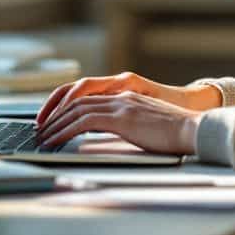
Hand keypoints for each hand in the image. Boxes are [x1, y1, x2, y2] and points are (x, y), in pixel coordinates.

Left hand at [35, 72, 220, 130]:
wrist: (194, 129)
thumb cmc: (176, 132)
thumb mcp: (146, 123)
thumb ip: (127, 123)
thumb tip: (109, 134)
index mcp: (126, 94)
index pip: (87, 95)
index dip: (66, 105)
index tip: (52, 119)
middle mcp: (120, 94)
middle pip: (77, 99)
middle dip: (54, 114)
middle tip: (40, 128)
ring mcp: (120, 104)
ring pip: (76, 109)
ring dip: (56, 124)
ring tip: (43, 138)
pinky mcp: (121, 117)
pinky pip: (84, 121)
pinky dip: (65, 131)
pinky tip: (56, 141)